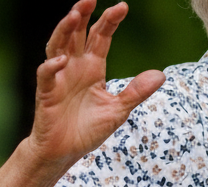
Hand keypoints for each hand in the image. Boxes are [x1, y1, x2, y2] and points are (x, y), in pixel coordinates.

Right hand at [27, 0, 164, 168]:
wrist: (65, 151)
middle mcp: (74, 67)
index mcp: (93, 67)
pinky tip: (62, 59)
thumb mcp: (119, 109)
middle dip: (82, 15)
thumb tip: (160, 75)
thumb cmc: (88, 128)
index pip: (101, 37)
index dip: (110, 21)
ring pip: (58, 46)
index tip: (122, 6)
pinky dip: (52, 66)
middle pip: (77, 34)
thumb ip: (136, 92)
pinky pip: (46, 75)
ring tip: (74, 14)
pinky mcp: (47, 93)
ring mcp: (59, 77)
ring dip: (64, 30)